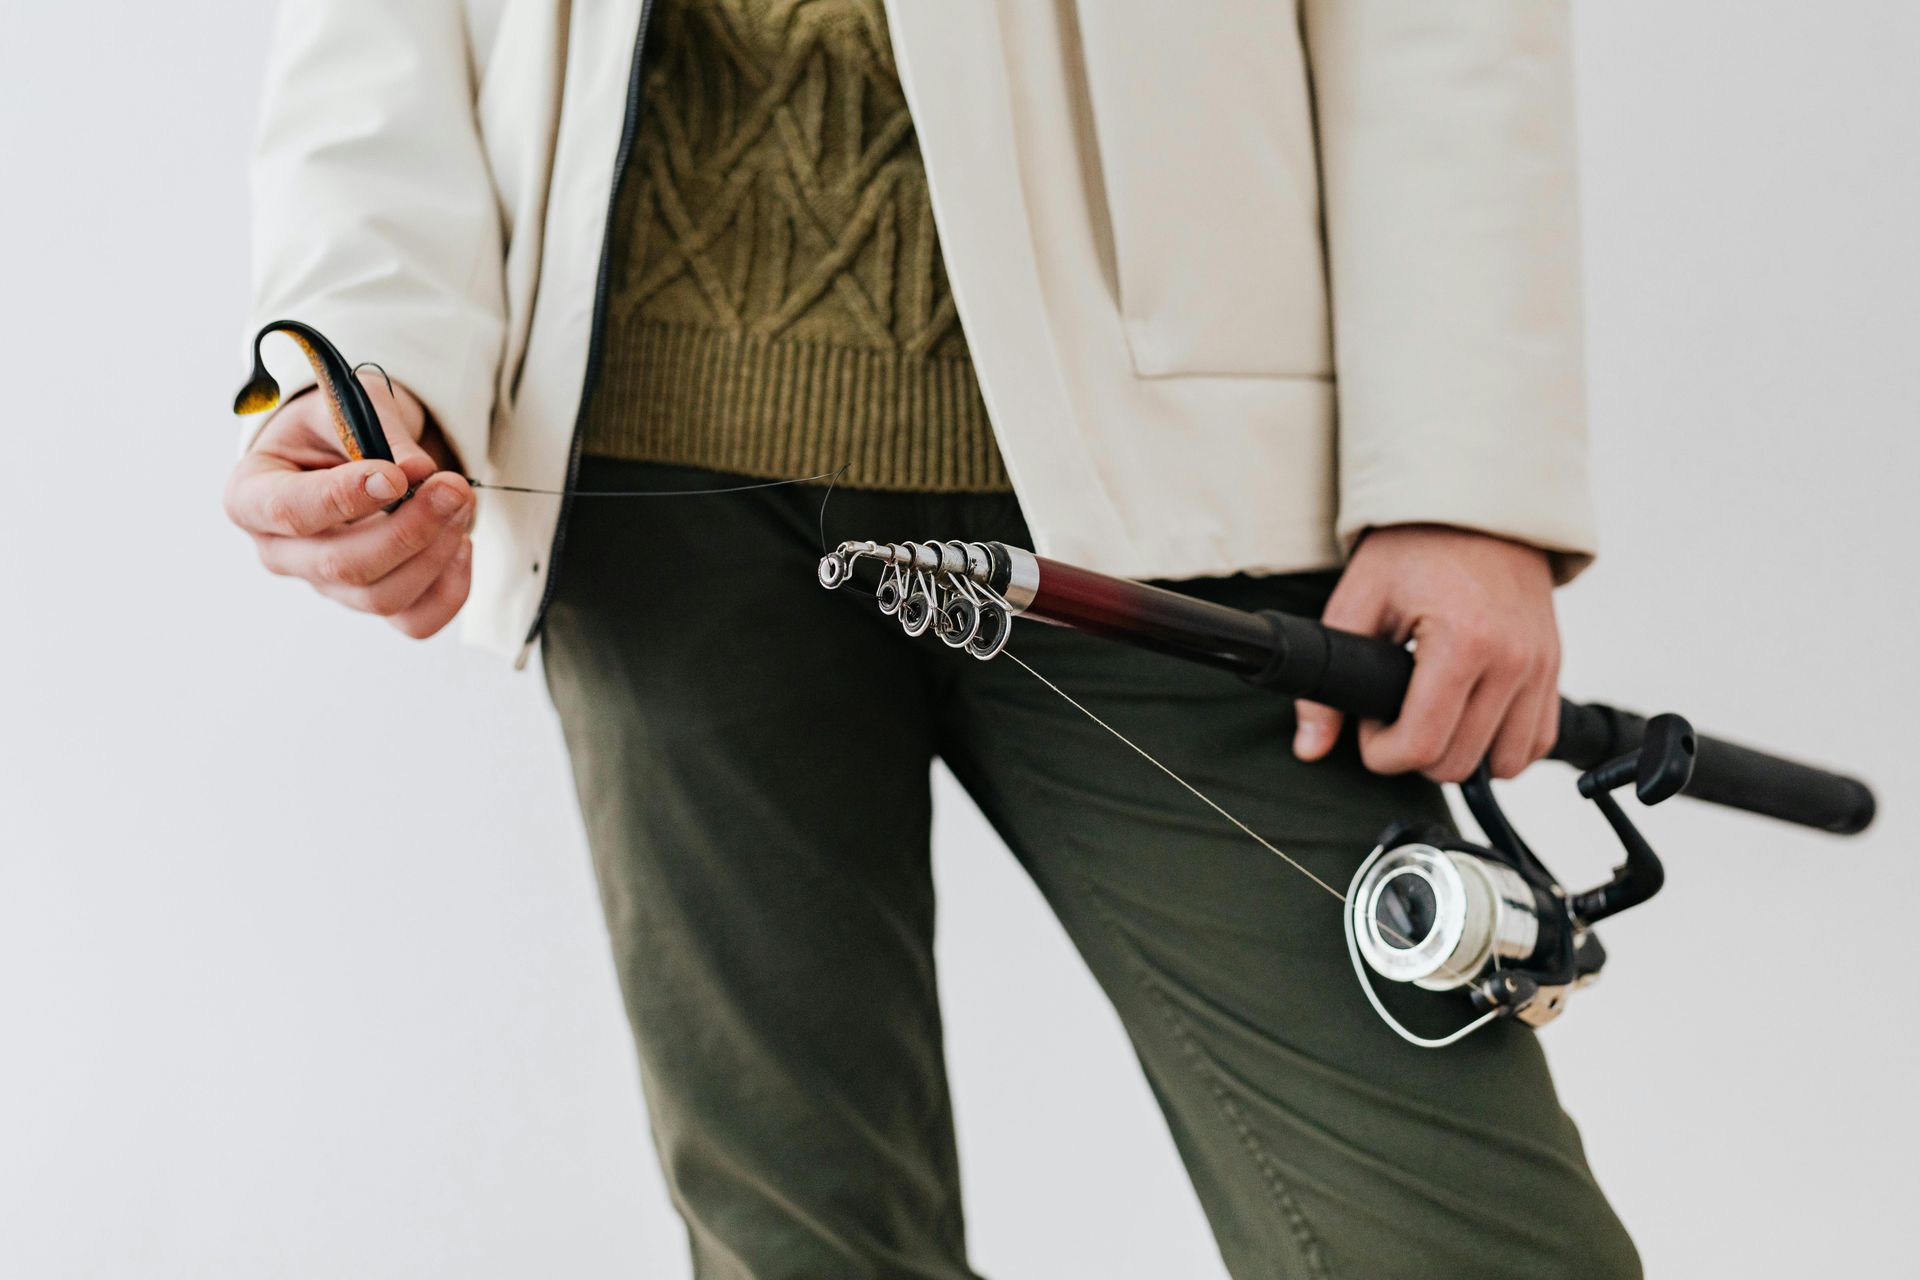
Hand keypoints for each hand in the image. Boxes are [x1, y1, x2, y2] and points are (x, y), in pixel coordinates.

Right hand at [224, 374, 474, 638]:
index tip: (394, 476)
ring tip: (461, 499)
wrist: (353, 452)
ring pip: (381, 596)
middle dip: (408, 529)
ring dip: (435, 552)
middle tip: (453, 487)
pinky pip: (415, 620)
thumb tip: (418, 472)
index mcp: (252, 496)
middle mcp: (282, 553)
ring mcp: (326, 586)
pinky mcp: (372, 602)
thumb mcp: (348, 406)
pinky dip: (450, 589)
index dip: (344, 498)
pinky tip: (462, 542)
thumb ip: (379, 434)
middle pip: (342, 566)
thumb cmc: (336, 427)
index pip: (290, 511)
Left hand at [1293, 525, 1561, 781]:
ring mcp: (1540, 664)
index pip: (1423, 745)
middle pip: (1459, 762)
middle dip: (1414, 754)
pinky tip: (1468, 720)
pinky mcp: (1553, 665)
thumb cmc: (1411, 547)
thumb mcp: (1357, 602)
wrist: (1473, 505)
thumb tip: (1309, 748)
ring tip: (1431, 716)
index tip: (1368, 726)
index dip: (1382, 753)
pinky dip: (1502, 746)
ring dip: (1460, 755)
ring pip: (1504, 763)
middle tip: (1393, 715)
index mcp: (1463, 641)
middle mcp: (1512, 659)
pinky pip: (1537, 740)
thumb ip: (1327, 680)